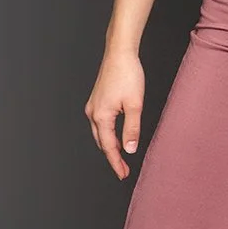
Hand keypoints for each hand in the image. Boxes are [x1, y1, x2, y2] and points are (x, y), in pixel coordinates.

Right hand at [86, 50, 144, 178]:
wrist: (119, 53)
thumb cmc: (128, 75)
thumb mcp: (135, 105)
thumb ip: (132, 129)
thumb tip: (130, 150)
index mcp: (101, 116)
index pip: (109, 147)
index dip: (116, 163)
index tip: (123, 175)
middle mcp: (92, 112)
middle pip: (102, 142)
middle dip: (112, 157)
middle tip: (124, 170)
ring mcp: (93, 106)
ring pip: (100, 133)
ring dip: (109, 146)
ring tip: (121, 157)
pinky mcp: (96, 100)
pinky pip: (100, 123)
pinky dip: (107, 134)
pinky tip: (116, 136)